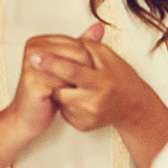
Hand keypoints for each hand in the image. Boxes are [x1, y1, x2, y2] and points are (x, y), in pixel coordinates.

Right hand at [6, 34, 91, 142]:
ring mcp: (32, 64)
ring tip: (88, 89)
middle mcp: (34, 49)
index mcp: (39, 41)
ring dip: (82, 80)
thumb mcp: (65, 66)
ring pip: (71, 68)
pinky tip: (78, 97)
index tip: (99, 70)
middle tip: (96, 82)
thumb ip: (80, 45)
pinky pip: (63, 83)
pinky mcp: (33, 81)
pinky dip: (73, 90)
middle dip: (88, 68)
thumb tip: (99, 27)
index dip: (90, 58)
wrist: (28, 116)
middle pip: (75, 53)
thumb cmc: (47, 92)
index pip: (75, 42)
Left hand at [31, 24, 149, 133]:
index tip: (34, 56)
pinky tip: (78, 97)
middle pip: (61, 91)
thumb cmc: (119, 77)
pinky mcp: (84, 126)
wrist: (133, 104)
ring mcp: (89, 116)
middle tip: (45, 71)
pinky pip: (65, 112)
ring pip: (61, 101)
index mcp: (102, 81)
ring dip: (61, 91)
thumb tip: (62, 41)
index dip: (51, 63)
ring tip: (73, 85)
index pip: (71, 70)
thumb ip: (86, 46)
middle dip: (52, 80)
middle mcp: (96, 101)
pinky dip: (67, 103)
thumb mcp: (107, 56)